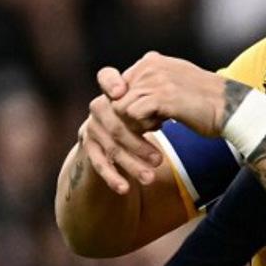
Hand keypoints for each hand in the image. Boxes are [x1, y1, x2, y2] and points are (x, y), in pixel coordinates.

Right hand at [78, 68, 163, 193]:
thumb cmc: (143, 119)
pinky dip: (112, 177)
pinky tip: (125, 188)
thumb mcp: (151, 109)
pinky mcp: (87, 148)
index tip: (121, 92)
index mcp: (113, 93)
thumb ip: (157, 104)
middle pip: (116, 125)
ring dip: (131, 164)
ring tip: (151, 178)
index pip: (105, 77)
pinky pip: (99, 164)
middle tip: (160, 160)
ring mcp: (91, 128)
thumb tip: (178, 105)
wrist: (117, 143)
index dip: (110, 82)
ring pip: (111, 147)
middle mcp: (99, 108)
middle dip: (138, 144)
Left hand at [113, 52, 228, 137]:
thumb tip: (120, 95)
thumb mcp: (172, 83)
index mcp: (151, 61)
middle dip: (127, 115)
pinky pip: (132, 115)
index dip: (117, 100)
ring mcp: (156, 80)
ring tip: (157, 124)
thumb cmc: (201, 102)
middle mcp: (150, 66)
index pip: (112, 80)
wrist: (229, 108)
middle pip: (114, 97)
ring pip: (120, 107)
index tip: (134, 113)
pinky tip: (162, 125)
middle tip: (150, 122)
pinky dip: (143, 126)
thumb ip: (149, 83)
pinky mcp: (162, 97)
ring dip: (134, 122)